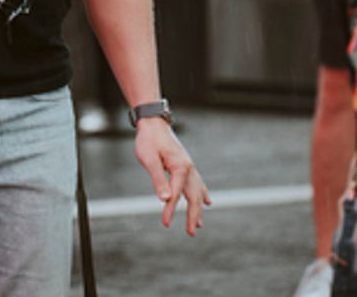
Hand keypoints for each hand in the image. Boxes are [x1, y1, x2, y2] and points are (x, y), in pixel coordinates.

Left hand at [133, 119, 210, 235]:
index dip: (171, 209)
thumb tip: (165, 199)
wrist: (153, 123)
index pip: (175, 193)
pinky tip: (207, 202)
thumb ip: (158, 179)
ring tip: (199, 224)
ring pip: (198, 191)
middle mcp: (189, 168)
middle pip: (193, 196)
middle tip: (192, 233)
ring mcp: (189, 166)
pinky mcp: (186, 165)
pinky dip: (202, 194)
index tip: (166, 223)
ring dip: (199, 208)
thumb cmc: (149, 140)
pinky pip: (197, 183)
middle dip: (193, 215)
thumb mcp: (149, 159)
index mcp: (180, 167)